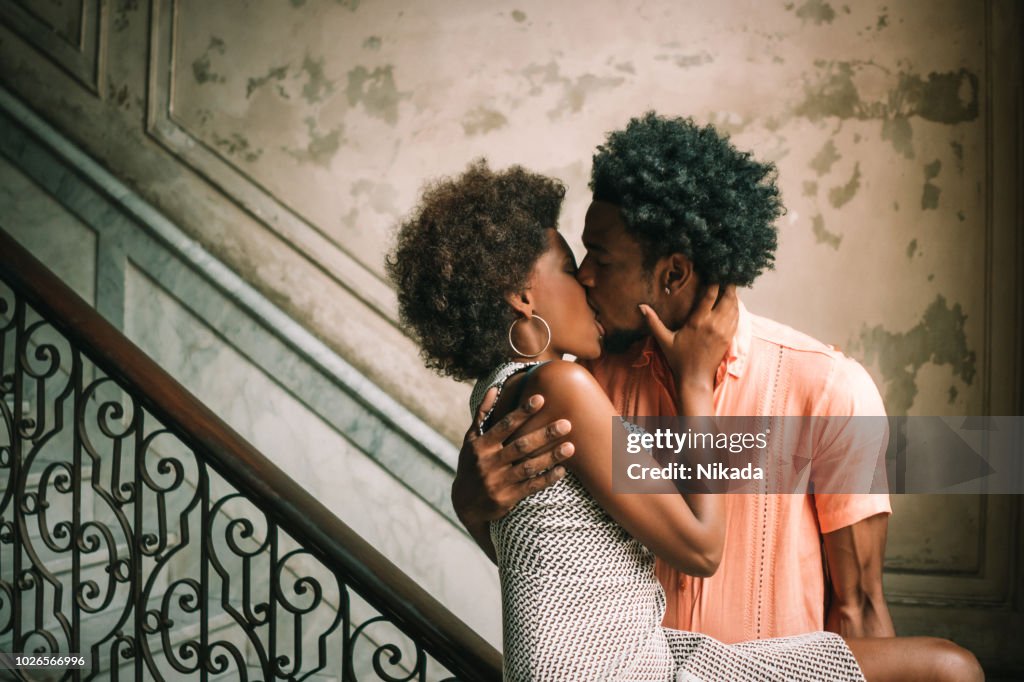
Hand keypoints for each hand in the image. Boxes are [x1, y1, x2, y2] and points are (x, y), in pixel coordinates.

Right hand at [452, 389, 574, 528]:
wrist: (465, 504)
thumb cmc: (471, 465)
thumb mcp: (470, 440)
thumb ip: (483, 414)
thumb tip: (494, 388)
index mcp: (481, 445)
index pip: (504, 425)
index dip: (522, 412)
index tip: (541, 399)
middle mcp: (489, 462)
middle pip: (521, 445)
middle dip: (544, 434)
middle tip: (566, 423)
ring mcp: (498, 481)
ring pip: (529, 467)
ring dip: (551, 457)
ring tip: (571, 447)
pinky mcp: (507, 498)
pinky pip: (531, 486)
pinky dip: (547, 478)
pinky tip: (562, 470)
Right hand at [639, 284, 737, 393]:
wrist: (695, 378)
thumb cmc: (678, 358)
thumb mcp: (664, 339)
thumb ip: (653, 322)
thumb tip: (641, 306)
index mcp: (698, 321)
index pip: (710, 295)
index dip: (714, 281)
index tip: (715, 271)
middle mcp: (713, 324)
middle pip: (727, 298)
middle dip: (729, 285)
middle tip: (728, 274)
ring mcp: (724, 331)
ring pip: (734, 307)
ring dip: (734, 295)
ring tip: (732, 285)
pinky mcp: (729, 338)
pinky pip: (737, 318)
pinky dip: (737, 308)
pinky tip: (734, 302)